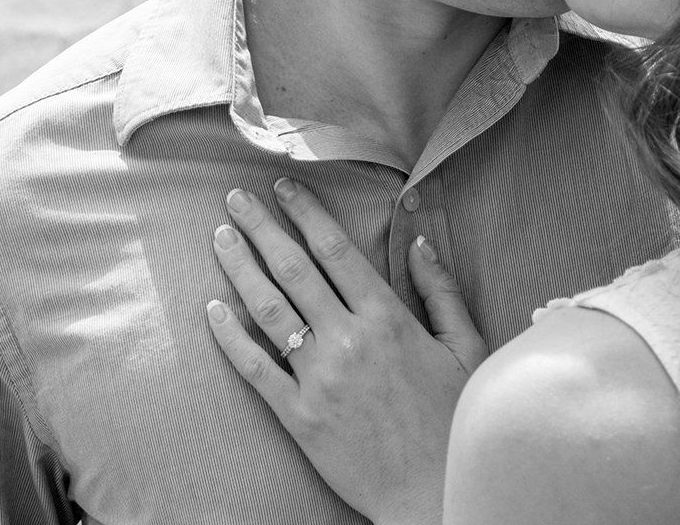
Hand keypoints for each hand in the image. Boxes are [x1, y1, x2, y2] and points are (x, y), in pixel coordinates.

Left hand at [207, 177, 487, 524]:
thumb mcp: (465, 347)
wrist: (432, 493)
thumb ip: (441, 290)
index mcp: (388, 318)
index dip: (305, 213)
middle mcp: (347, 340)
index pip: (335, 249)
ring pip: (268, 310)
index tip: (283, 187)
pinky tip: (213, 310)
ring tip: (220, 238)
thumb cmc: (454, 419)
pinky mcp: (297, 416)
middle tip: (234, 198)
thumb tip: (419, 241)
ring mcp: (318, 378)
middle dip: (261, 227)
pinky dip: (231, 337)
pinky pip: (255, 368)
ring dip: (239, 268)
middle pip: (293, 269)